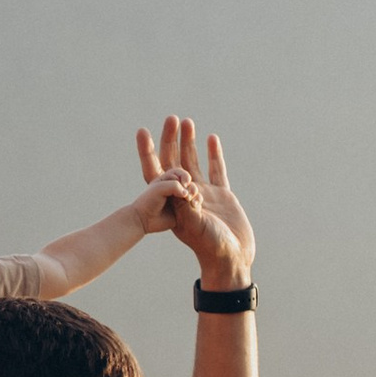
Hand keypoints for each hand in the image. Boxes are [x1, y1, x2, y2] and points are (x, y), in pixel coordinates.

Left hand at [135, 116, 252, 286]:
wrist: (233, 258)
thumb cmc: (212, 247)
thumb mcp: (196, 227)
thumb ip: (187, 207)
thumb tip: (179, 186)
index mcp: (173, 203)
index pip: (156, 172)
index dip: (147, 152)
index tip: (142, 131)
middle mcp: (185, 197)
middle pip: (174, 162)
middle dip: (171, 140)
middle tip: (171, 118)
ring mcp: (205, 195)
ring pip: (194, 162)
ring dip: (189, 142)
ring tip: (187, 122)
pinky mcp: (222, 196)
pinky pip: (216, 170)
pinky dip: (213, 154)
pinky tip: (211, 138)